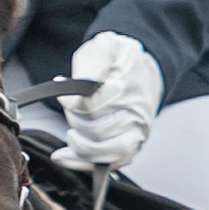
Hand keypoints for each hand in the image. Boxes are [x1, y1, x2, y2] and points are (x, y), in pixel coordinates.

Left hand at [54, 31, 162, 171]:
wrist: (146, 72)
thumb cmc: (118, 60)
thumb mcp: (105, 45)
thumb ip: (94, 60)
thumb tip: (82, 83)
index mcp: (128, 88)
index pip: (92, 105)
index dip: (71, 102)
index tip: (62, 89)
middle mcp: (136, 115)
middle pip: (95, 130)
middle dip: (75, 121)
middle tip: (72, 108)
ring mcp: (136, 135)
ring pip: (103, 152)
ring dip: (79, 144)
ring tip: (72, 132)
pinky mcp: (132, 148)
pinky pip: (108, 164)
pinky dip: (83, 163)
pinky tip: (63, 157)